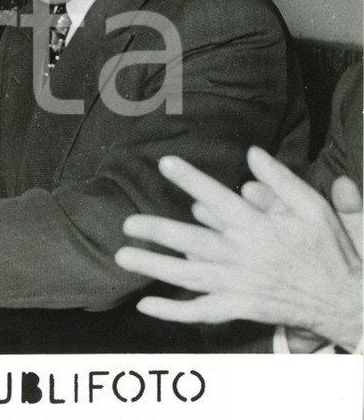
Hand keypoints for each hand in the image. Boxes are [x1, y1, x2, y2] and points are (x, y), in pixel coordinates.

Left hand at [114, 147, 362, 349]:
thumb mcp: (314, 208)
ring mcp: (239, 285)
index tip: (165, 163)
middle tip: (128, 223)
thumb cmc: (330, 250)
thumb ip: (281, 180)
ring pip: (189, 276)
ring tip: (123, 256)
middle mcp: (243, 255)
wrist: (348, 300)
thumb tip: (252, 153)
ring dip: (154, 266)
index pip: (218, 197)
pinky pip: (202, 312)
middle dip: (158, 231)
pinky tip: (146, 305)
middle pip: (193, 241)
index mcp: (259, 227)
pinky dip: (173, 311)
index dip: (191, 179)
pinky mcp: (240, 309)